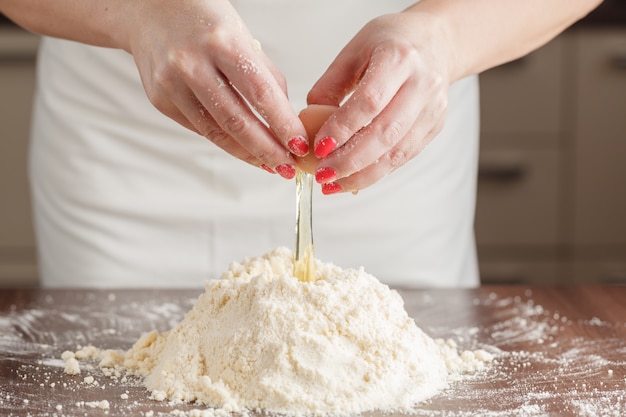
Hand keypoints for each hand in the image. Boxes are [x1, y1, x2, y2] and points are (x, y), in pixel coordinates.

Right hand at [121, 0, 306, 177]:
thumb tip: (287, 120)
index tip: (300, 145)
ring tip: (269, 164)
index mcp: (222, 41)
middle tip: (287, 166)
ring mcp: (171, 83)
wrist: (149, 9)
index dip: (283, 125)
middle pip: (237, 122)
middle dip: (268, 151)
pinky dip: (224, 141)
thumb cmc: (204, 20)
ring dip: (247, 154)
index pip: (261, 94)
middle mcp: (192, 63)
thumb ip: (266, 76)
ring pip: (216, 132)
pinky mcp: (159, 99)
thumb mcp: (242, 36)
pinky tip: (242, 148)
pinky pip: (199, 128)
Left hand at [306, 11, 451, 192]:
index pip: (369, 101)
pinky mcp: (434, 127)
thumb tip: (307, 124)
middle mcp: (422, 84)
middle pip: (385, 133)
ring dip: (362, 174)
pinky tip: (353, 180)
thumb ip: (330, 85)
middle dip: (350, 160)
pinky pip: (404, 157)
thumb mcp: (354, 50)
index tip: (318, 148)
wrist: (436, 42)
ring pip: (398, 152)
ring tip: (333, 184)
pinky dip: (377, 172)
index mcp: (399, 58)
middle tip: (322, 174)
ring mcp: (432, 109)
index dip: (342, 128)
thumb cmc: (391, 42)